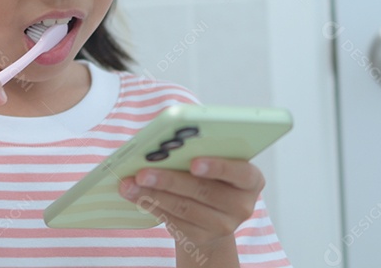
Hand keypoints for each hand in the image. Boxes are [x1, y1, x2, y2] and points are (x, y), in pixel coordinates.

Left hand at [118, 157, 263, 251]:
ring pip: (184, 208)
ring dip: (152, 194)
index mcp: (251, 179)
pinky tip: (135, 195)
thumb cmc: (211, 176)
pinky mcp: (201, 236)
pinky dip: (151, 205)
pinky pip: (173, 220)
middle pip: (204, 191)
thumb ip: (200, 151)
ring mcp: (223, 225)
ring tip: (129, 184)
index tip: (194, 163)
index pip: (241, 173)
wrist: (214, 213)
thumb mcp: (215, 161)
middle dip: (169, 180)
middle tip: (143, 172)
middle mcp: (242, 205)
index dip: (219, 168)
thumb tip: (163, 144)